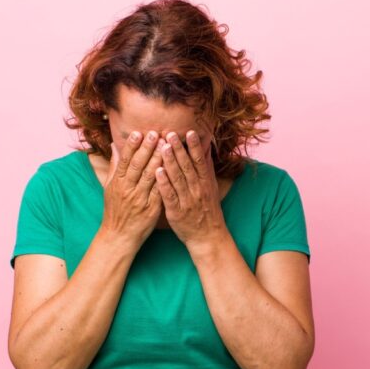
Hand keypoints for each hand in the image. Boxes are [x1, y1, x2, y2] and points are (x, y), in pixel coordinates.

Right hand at [100, 131, 164, 248]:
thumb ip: (114, 167)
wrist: (119, 236)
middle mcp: (127, 189)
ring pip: (150, 176)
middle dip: (147, 149)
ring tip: (166, 145)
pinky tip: (172, 168)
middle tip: (155, 133)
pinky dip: (165, 179)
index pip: (125, 161)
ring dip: (158, 159)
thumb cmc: (115, 210)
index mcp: (118, 183)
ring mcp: (139, 199)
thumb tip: (114, 146)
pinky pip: (160, 191)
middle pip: (138, 166)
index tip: (138, 132)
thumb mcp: (109, 188)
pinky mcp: (151, 209)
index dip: (131, 146)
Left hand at [155, 129, 226, 247]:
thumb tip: (207, 149)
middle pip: (187, 167)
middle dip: (179, 150)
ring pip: (178, 179)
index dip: (194, 147)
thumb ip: (207, 169)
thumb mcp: (212, 188)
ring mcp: (187, 201)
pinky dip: (164, 183)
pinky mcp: (176, 212)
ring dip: (170, 162)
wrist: (208, 236)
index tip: (189, 132)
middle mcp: (197, 190)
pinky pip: (169, 195)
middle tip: (170, 134)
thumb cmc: (208, 210)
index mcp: (205, 183)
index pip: (199, 162)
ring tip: (163, 147)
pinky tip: (158, 172)